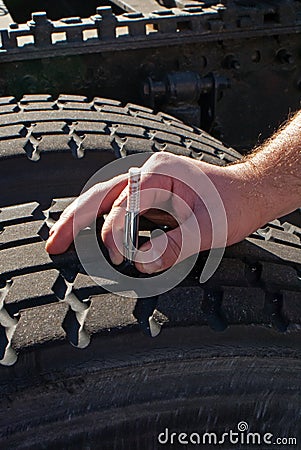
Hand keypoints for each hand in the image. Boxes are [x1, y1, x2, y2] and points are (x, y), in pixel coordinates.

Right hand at [45, 153, 261, 272]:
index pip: (123, 203)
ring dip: (80, 219)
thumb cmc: (231, 205)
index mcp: (159, 173)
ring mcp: (146, 183)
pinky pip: (115, 207)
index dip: (116, 232)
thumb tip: (142, 263)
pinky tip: (87, 234)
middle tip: (53, 244)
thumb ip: (176, 245)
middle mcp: (148, 173)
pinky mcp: (148, 196)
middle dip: (73, 220)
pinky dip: (97, 221)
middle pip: (99, 194)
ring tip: (60, 239)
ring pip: (102, 199)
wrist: (246, 193)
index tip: (120, 258)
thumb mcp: (209, 228)